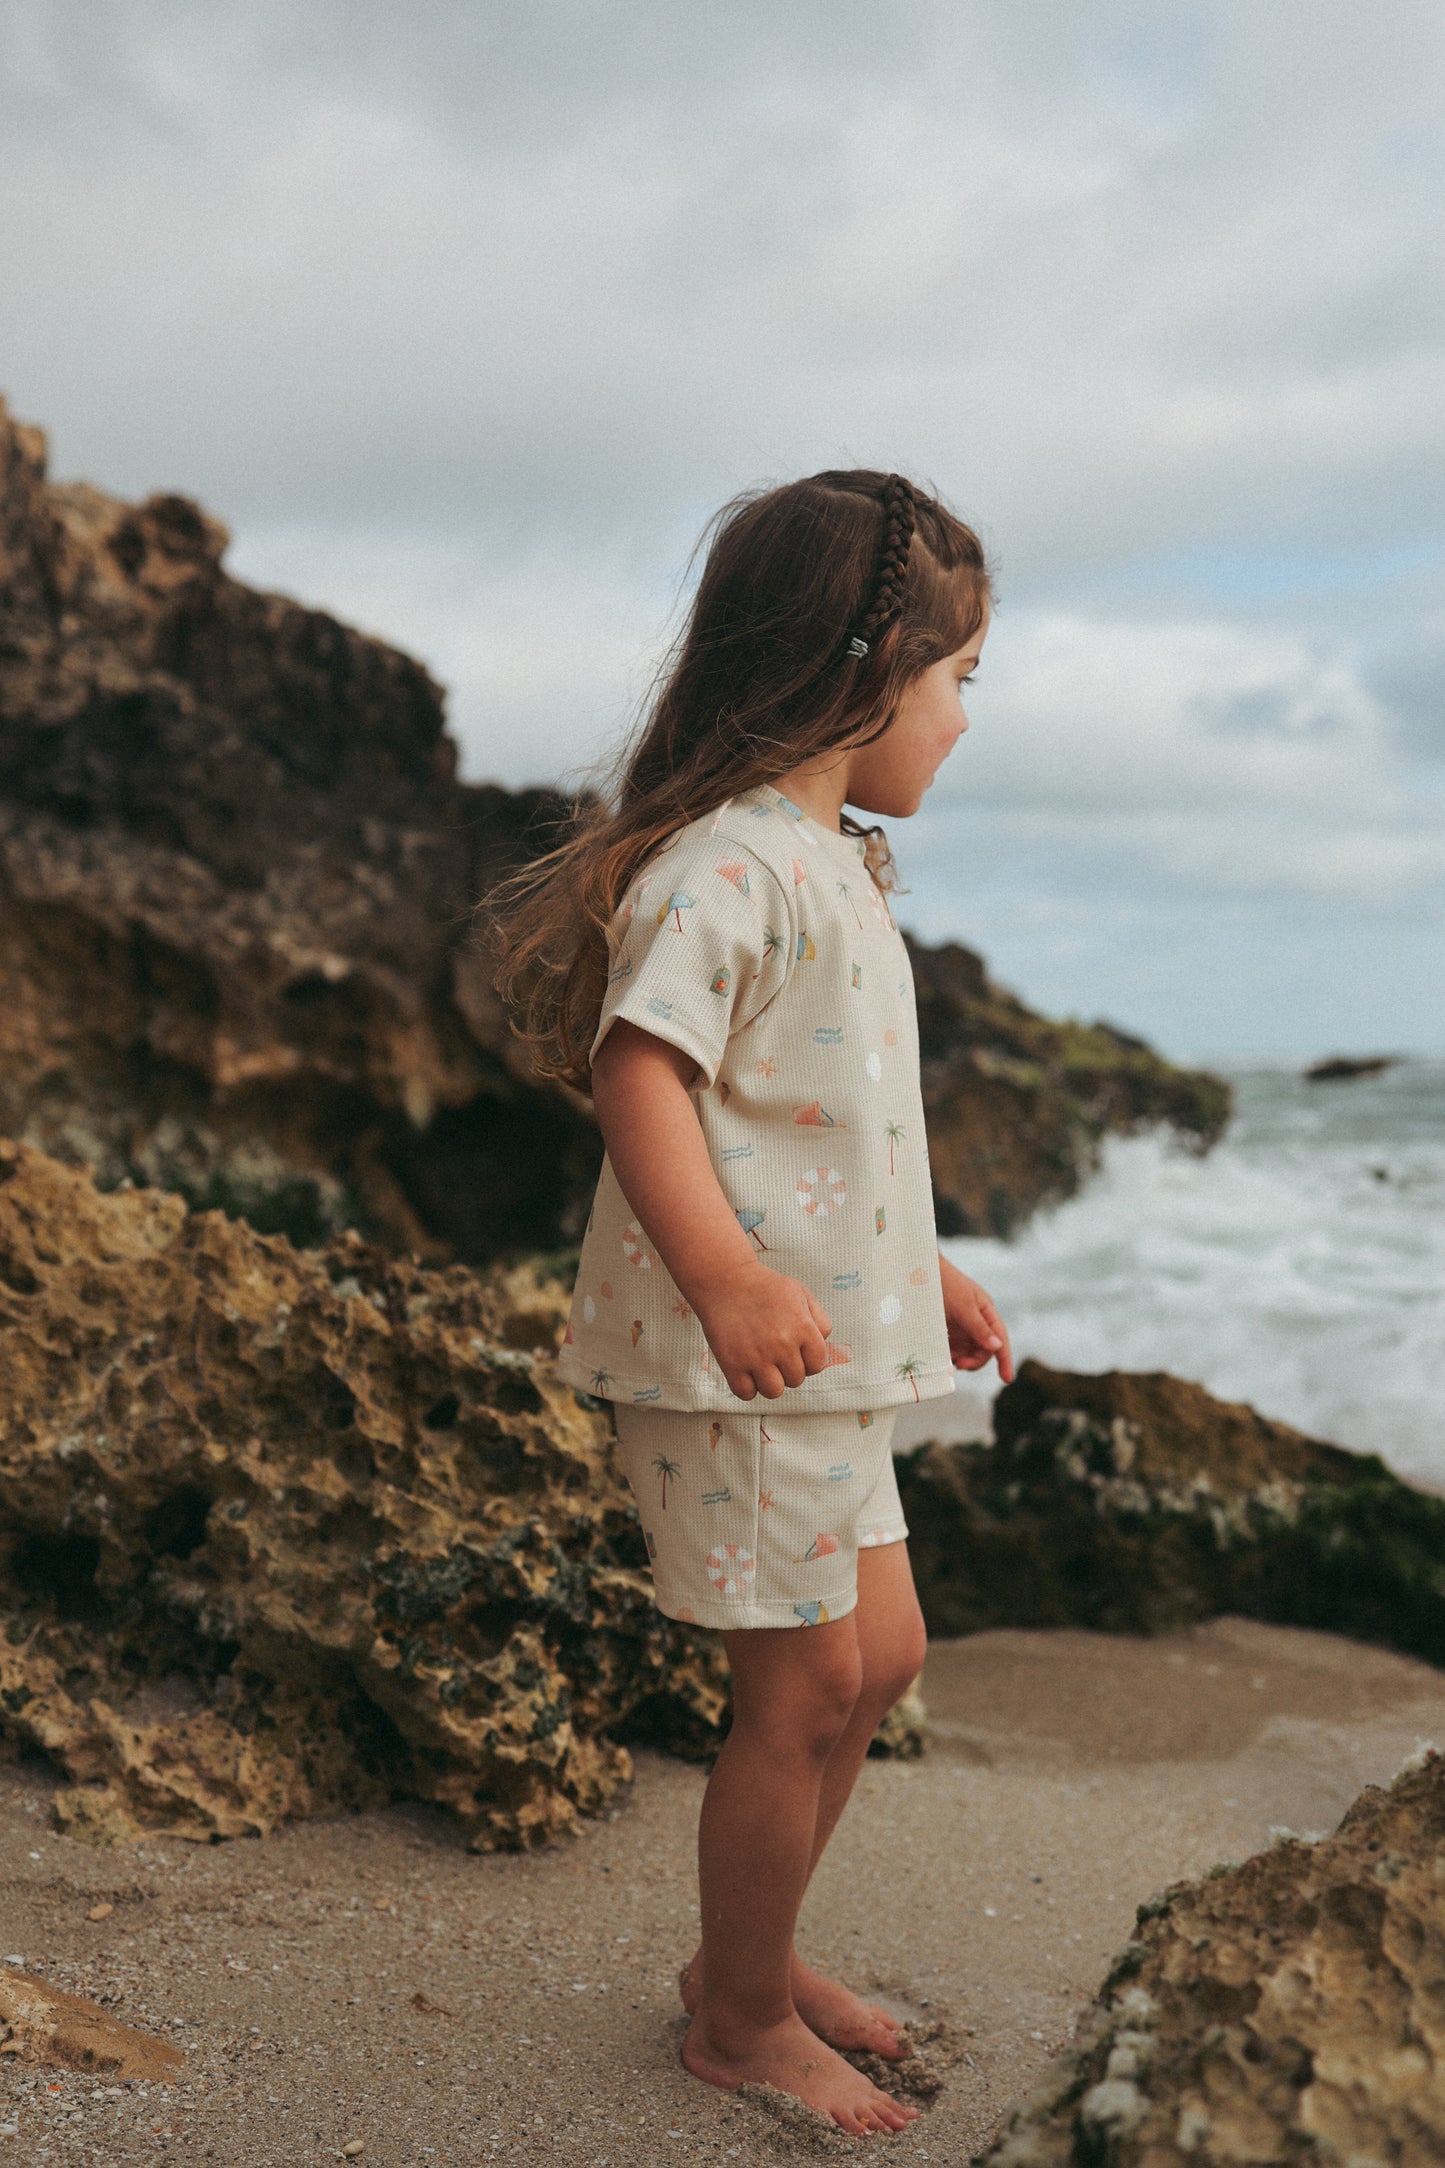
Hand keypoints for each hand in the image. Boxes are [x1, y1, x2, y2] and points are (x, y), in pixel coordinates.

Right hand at [689, 1259, 833, 1400]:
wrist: (725, 1280)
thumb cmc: (765, 1288)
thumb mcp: (801, 1294)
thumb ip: (820, 1320)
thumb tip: (822, 1347)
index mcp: (802, 1327)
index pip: (818, 1364)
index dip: (808, 1359)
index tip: (795, 1350)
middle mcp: (782, 1344)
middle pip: (796, 1380)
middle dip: (788, 1368)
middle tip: (774, 1351)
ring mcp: (756, 1356)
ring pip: (774, 1392)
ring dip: (769, 1381)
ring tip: (761, 1363)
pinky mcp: (732, 1364)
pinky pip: (746, 1393)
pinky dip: (746, 1386)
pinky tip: (745, 1369)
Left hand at [939, 1255, 1013, 1382]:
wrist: (918, 1271)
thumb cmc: (945, 1284)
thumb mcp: (963, 1306)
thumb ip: (979, 1327)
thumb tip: (997, 1347)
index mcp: (986, 1311)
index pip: (1000, 1339)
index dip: (1005, 1360)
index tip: (1006, 1379)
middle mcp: (976, 1320)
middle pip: (984, 1350)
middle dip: (975, 1360)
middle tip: (960, 1365)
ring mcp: (961, 1326)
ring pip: (968, 1351)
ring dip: (962, 1359)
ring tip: (950, 1360)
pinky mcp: (947, 1330)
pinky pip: (953, 1348)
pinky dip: (950, 1355)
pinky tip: (943, 1356)